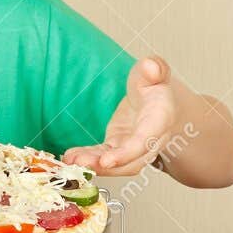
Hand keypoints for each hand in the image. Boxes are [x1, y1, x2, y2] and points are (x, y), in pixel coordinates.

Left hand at [61, 54, 177, 175]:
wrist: (151, 97)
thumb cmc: (152, 84)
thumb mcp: (153, 71)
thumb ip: (154, 68)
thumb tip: (151, 66)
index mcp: (161, 118)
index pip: (146, 140)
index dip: (128, 152)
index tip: (108, 160)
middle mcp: (151, 139)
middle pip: (133, 161)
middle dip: (107, 166)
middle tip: (82, 164)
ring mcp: (134, 147)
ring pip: (118, 164)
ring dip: (95, 166)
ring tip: (73, 162)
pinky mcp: (118, 147)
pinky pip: (104, 157)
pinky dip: (89, 159)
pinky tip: (71, 158)